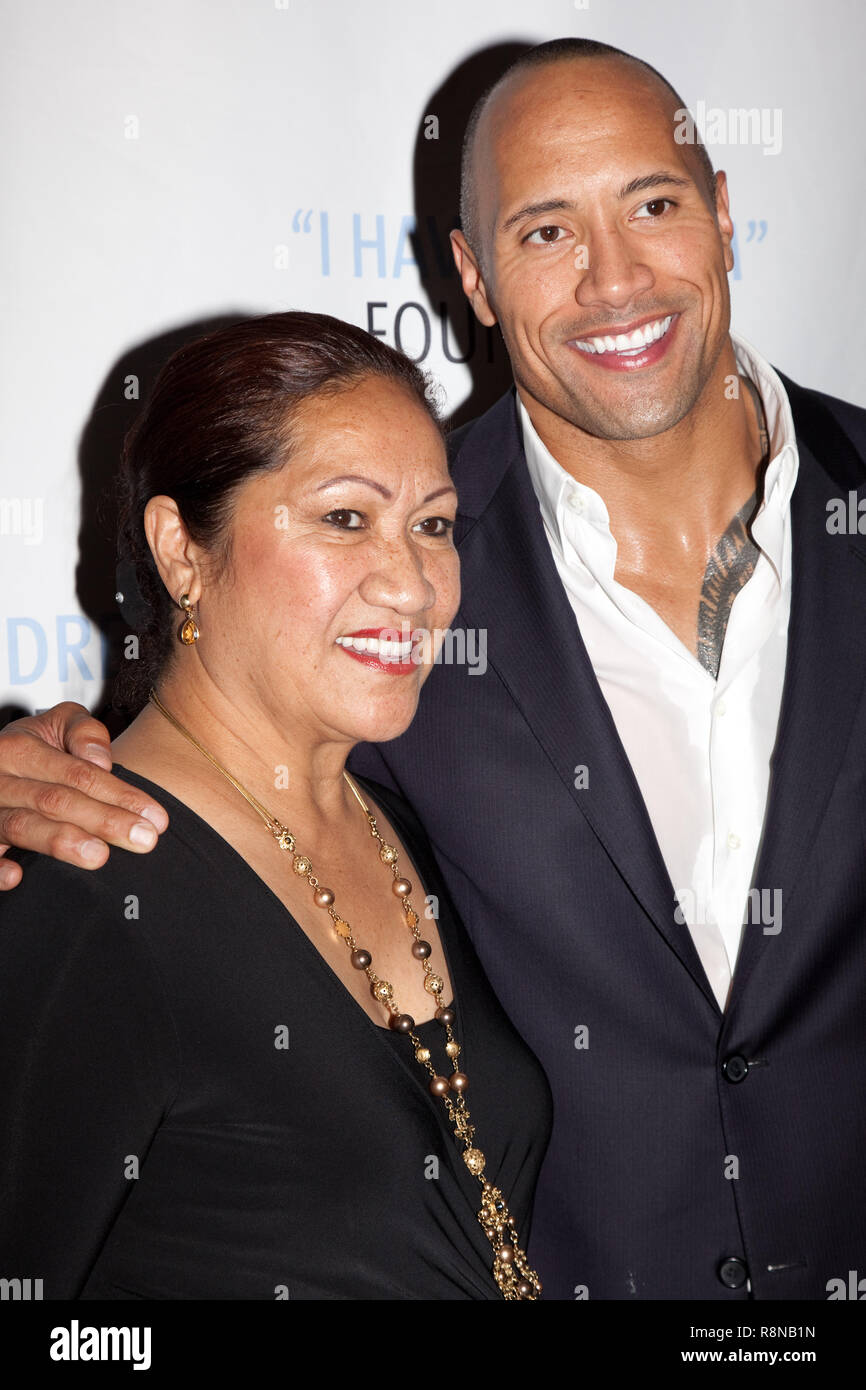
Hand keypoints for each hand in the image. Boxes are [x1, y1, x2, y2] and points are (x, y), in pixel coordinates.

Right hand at [0, 703, 167, 888]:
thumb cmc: (33, 747)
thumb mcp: (58, 724)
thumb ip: (83, 732)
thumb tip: (100, 760)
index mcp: (22, 748)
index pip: (79, 774)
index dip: (119, 795)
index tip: (154, 817)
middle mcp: (0, 779)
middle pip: (55, 801)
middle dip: (103, 820)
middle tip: (143, 839)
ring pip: (21, 826)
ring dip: (60, 842)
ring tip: (99, 856)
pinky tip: (18, 875)